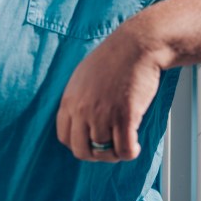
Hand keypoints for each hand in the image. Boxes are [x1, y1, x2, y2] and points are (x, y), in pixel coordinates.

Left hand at [55, 23, 161, 161]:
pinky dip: (131, 152)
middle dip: (96, 154)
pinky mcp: (124, 116)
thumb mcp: (82, 76)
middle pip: (82, 151)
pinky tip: (135, 145)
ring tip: (125, 144)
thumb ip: (77, 100)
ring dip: (116, 153)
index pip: (64, 137)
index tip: (91, 143)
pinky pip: (125, 150)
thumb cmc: (113, 58)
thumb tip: (79, 123)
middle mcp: (82, 109)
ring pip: (104, 153)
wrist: (136, 46)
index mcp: (69, 99)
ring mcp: (103, 114)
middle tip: (109, 148)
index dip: (79, 144)